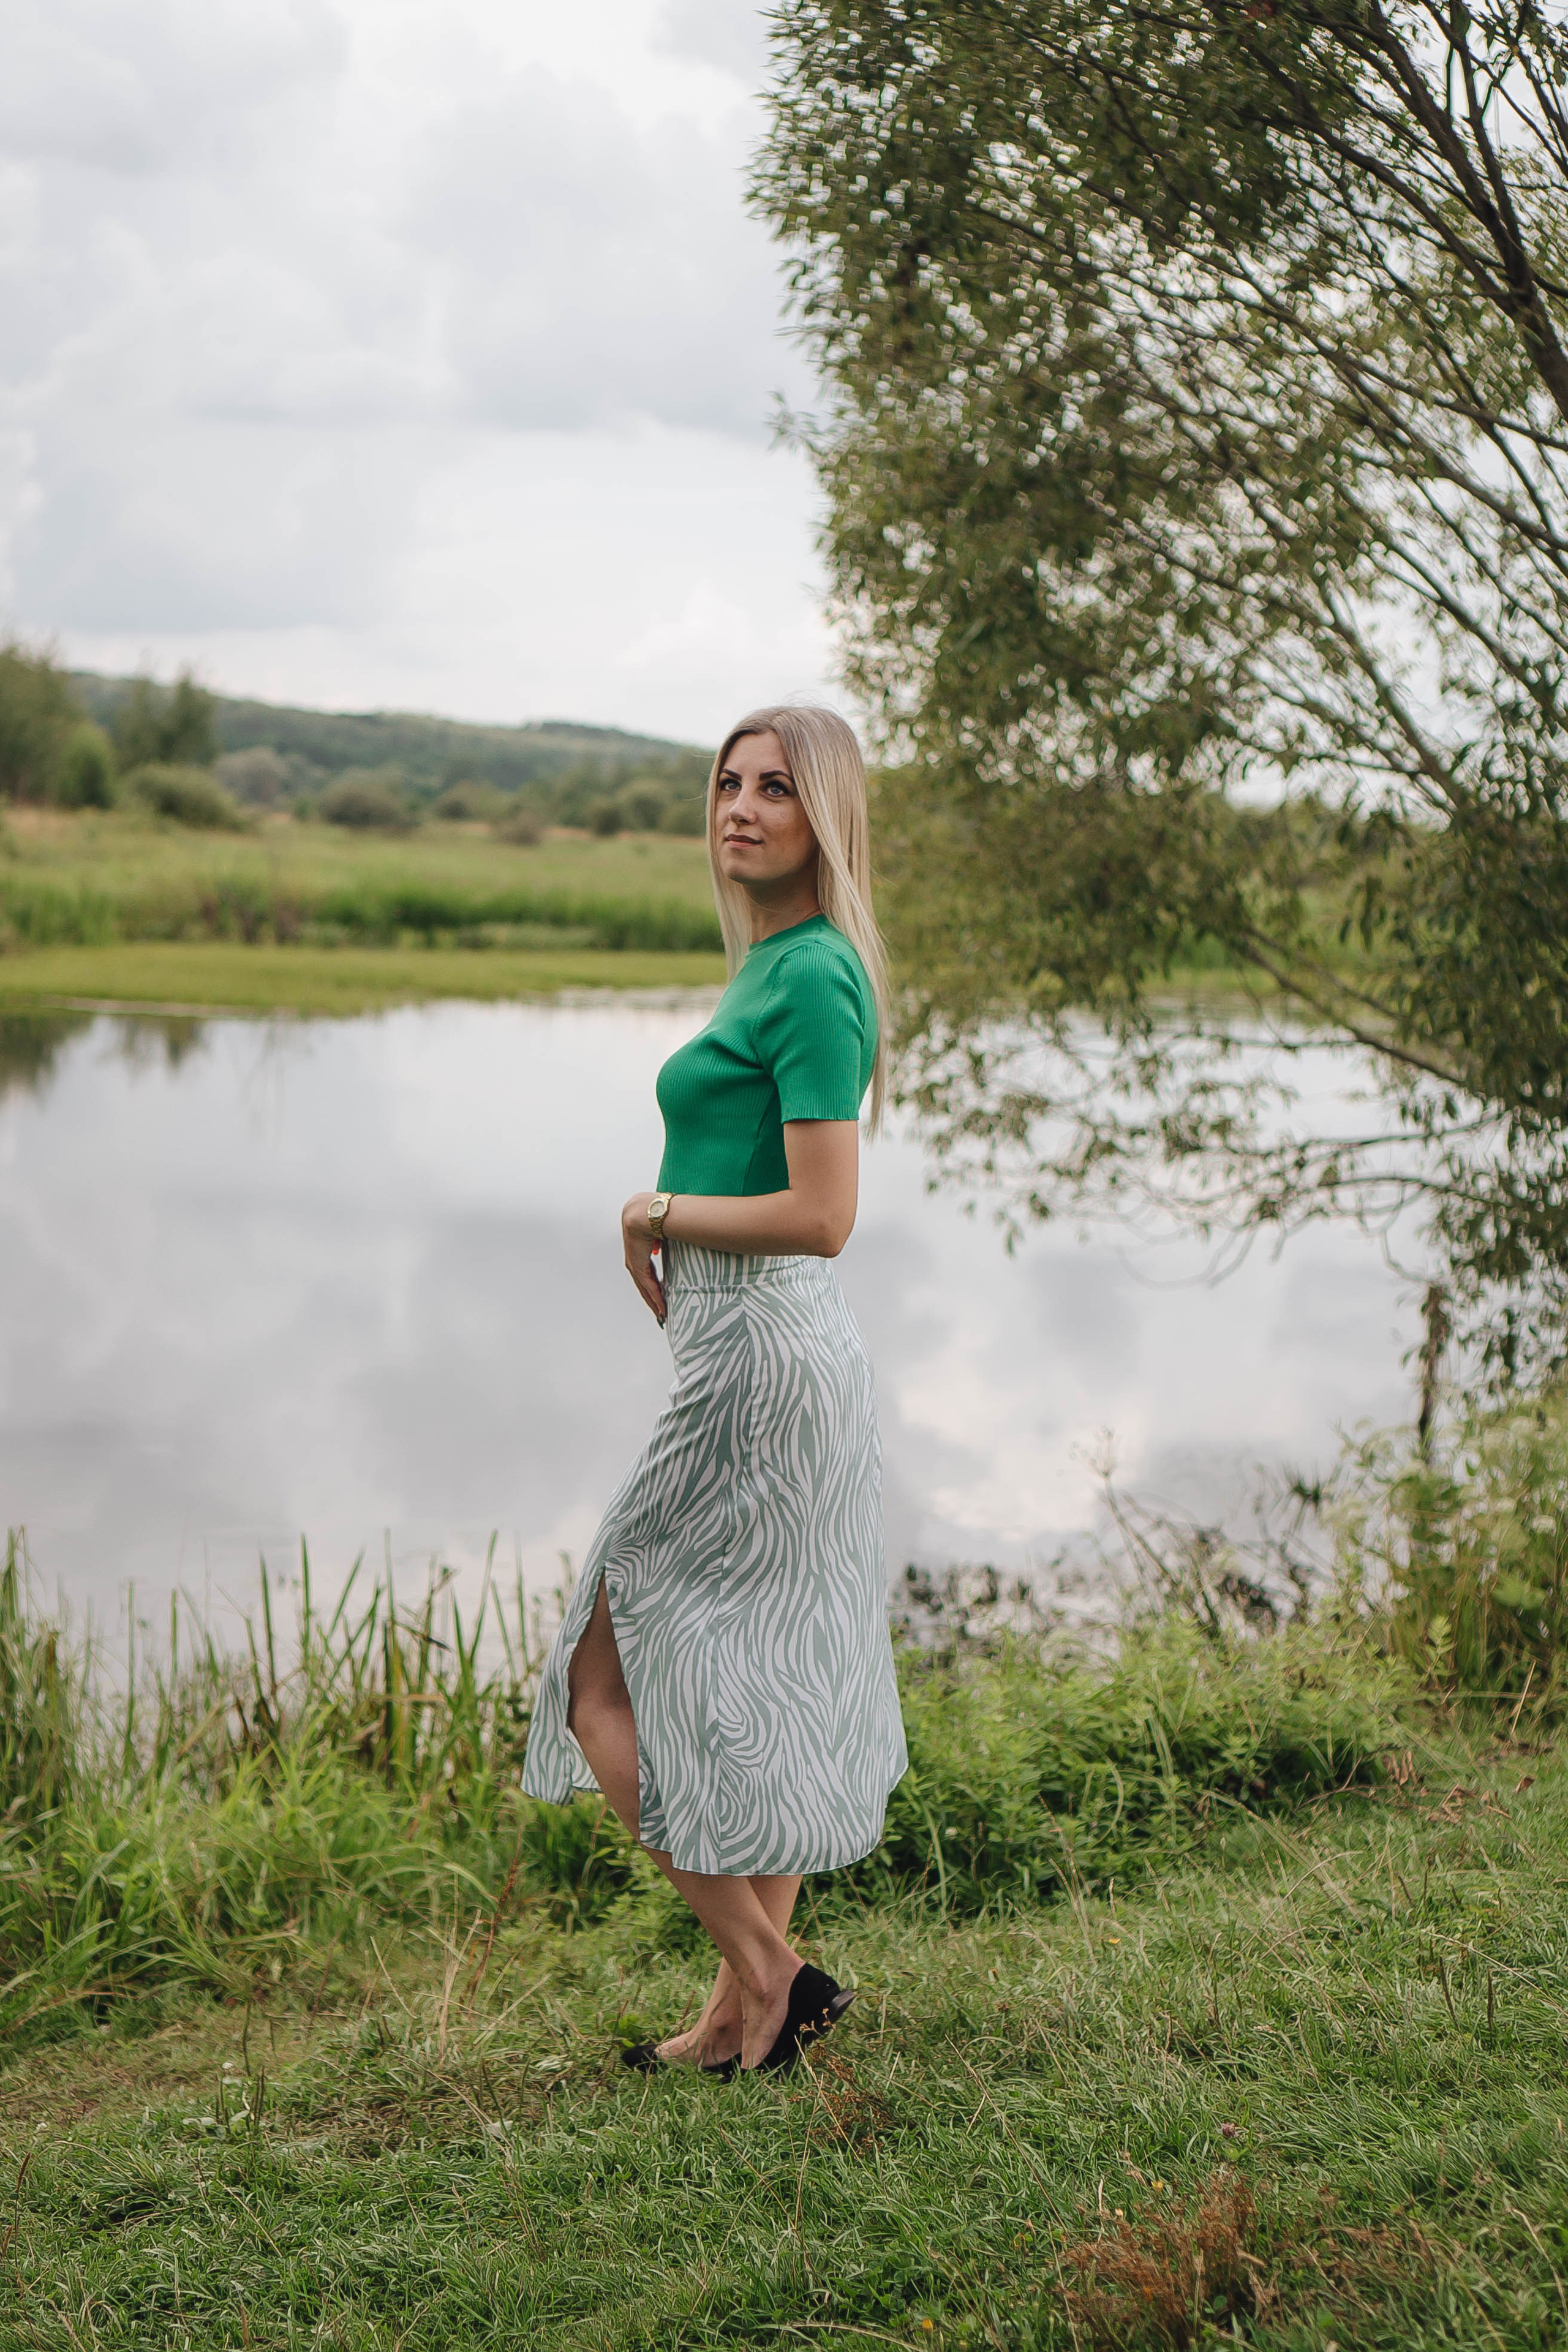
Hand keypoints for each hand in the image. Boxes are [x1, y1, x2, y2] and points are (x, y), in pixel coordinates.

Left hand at [622, 1192, 666, 1323]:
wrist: (645, 1212)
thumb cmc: (653, 1217)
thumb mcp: (658, 1232)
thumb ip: (660, 1240)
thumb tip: (661, 1243)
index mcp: (638, 1252)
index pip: (646, 1274)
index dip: (653, 1286)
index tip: (660, 1296)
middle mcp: (633, 1261)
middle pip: (644, 1286)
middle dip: (653, 1300)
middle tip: (661, 1313)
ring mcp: (634, 1265)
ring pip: (645, 1290)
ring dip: (655, 1303)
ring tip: (662, 1315)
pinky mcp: (637, 1267)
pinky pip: (648, 1287)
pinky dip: (656, 1298)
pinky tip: (662, 1308)